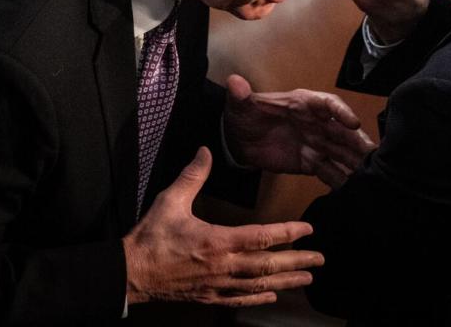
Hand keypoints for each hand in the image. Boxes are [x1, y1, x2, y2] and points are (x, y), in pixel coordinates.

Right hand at [123, 147, 322, 306]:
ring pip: (259, 285)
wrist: (130, 273)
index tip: (308, 229)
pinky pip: (240, 300)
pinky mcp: (209, 296)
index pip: (262, 237)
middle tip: (320, 259)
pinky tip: (272, 295)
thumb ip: (192, 176)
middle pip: (268, 265)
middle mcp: (223, 266)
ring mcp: (218, 284)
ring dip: (286, 282)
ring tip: (306, 280)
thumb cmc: (151, 238)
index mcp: (218, 241)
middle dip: (297, 262)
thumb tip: (205, 151)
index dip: (288, 233)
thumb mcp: (170, 201)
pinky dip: (259, 298)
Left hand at [224, 75, 375, 187]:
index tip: (353, 123)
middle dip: (358, 141)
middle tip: (374, 154)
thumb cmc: (244, 116)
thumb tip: (234, 82)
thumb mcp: (240, 105)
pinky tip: (353, 190)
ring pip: (341, 152)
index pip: (327, 104)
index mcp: (303, 103)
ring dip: (356, 162)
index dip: (341, 112)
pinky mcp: (311, 163)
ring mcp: (316, 143)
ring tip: (371, 174)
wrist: (238, 140)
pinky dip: (341, 179)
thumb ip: (240, 96)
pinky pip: (330, 171)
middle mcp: (316, 122)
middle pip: (342, 131)